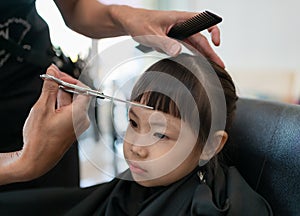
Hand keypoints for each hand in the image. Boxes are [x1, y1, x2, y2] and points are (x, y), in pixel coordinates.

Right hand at [0, 65, 90, 184]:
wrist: (37, 160)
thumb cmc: (40, 139)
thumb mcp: (42, 108)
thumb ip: (49, 87)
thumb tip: (53, 70)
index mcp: (79, 114)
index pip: (84, 90)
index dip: (71, 80)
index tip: (58, 76)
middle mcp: (82, 120)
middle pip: (77, 95)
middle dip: (63, 86)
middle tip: (49, 80)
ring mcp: (78, 125)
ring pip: (72, 103)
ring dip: (59, 96)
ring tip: (45, 96)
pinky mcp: (73, 128)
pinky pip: (70, 112)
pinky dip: (60, 105)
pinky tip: (48, 107)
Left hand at [112, 6, 224, 67]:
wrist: (129, 22)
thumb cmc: (138, 22)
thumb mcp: (150, 34)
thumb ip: (163, 43)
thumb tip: (178, 51)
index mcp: (179, 18)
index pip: (203, 20)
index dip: (213, 30)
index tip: (216, 43)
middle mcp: (181, 25)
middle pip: (201, 38)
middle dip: (211, 52)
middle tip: (220, 65)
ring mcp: (178, 33)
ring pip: (195, 45)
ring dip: (204, 55)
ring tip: (212, 68)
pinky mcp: (173, 39)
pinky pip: (186, 48)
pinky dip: (194, 55)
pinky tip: (198, 64)